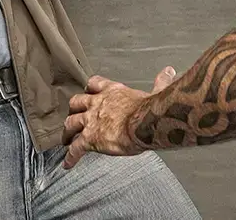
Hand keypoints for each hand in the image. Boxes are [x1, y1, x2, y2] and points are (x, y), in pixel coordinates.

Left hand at [61, 67, 176, 169]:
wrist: (146, 122)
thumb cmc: (151, 108)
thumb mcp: (157, 91)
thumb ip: (160, 82)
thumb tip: (169, 72)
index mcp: (113, 91)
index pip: (94, 83)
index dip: (90, 89)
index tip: (88, 92)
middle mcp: (98, 103)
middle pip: (76, 102)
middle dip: (73, 110)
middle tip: (73, 117)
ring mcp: (91, 120)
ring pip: (70, 123)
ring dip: (67, 132)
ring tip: (66, 140)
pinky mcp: (90, 138)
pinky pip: (76, 148)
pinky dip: (71, 157)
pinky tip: (67, 164)